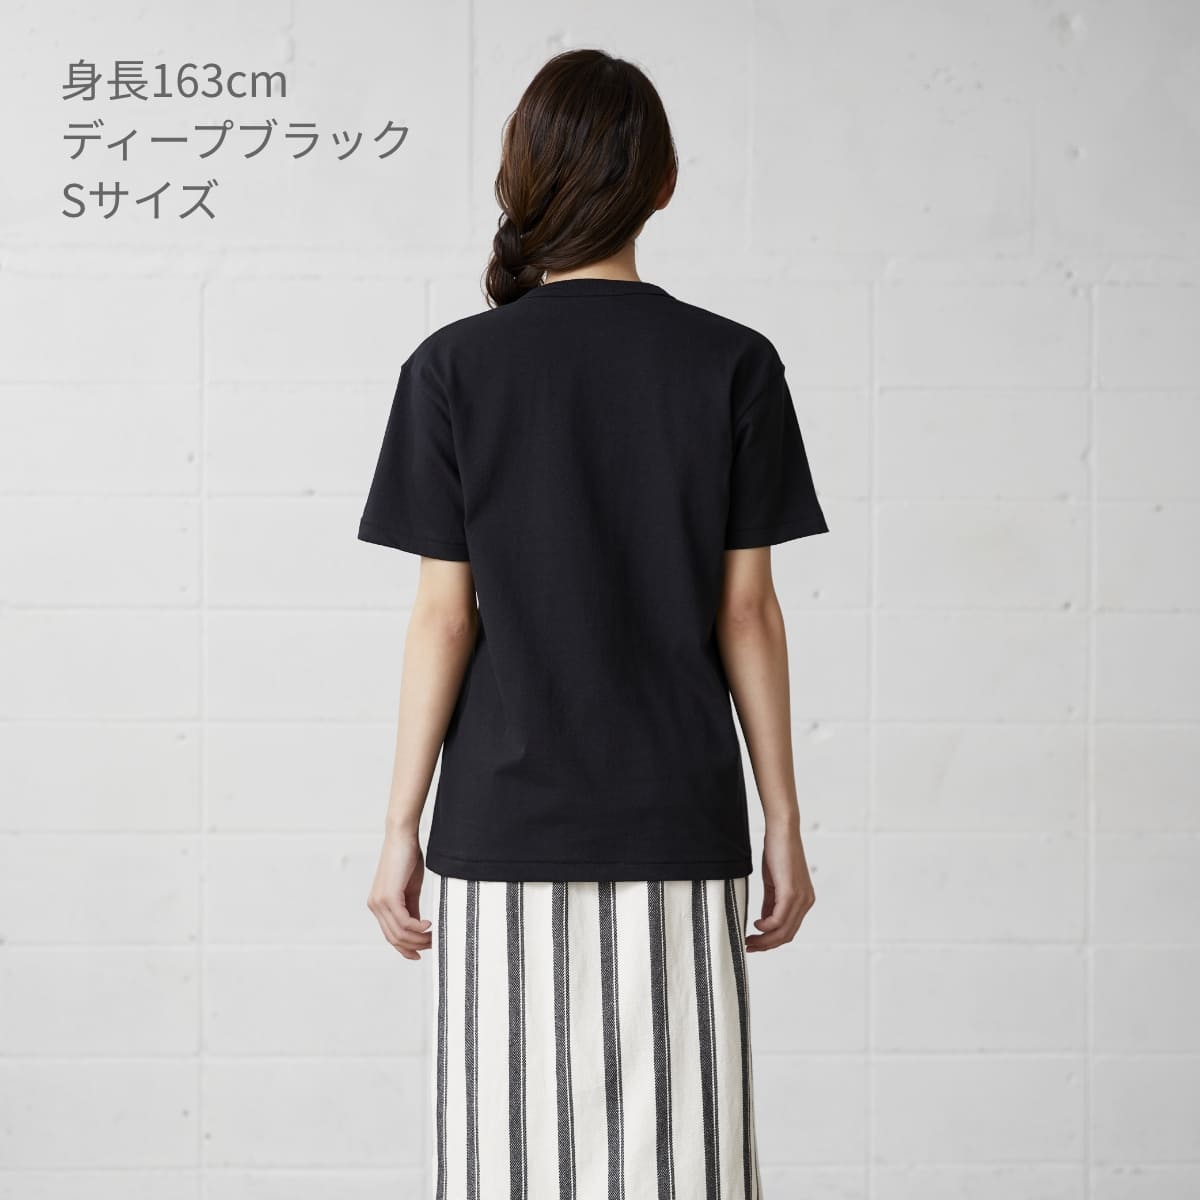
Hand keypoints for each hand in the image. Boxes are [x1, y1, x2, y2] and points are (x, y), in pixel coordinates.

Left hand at [367, 829, 432, 959]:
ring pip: (399, 933)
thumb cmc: (407, 858)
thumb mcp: (411, 889)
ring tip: (434, 935)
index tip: (422, 953)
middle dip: (415, 945)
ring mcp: (379, 902)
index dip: (406, 948)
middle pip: (394, 938)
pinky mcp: (388, 896)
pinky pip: (403, 922)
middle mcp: (375, 906)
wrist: (402, 836)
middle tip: (434, 943)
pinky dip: (417, 927)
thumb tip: (419, 928)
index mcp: (379, 905)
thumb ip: (412, 909)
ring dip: (419, 938)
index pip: (391, 936)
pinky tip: (429, 924)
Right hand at [746, 820, 814, 951]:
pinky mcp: (791, 893)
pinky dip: (766, 926)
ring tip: (749, 939)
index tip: (754, 943)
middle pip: (787, 935)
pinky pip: (779, 919)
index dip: (771, 941)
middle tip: (748, 946)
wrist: (782, 832)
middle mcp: (806, 902)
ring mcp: (801, 899)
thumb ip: (770, 903)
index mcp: (803, 901)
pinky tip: (756, 924)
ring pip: (783, 931)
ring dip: (765, 939)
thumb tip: (764, 922)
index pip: (789, 930)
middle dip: (766, 945)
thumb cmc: (777, 852)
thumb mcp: (773, 883)